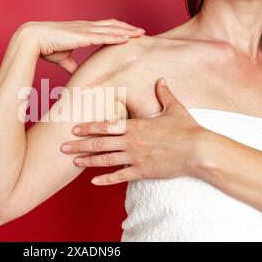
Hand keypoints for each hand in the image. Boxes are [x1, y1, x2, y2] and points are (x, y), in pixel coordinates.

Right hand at [17, 20, 144, 73]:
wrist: (34, 39)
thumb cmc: (46, 46)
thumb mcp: (63, 59)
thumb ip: (72, 66)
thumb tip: (78, 76)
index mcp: (82, 31)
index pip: (105, 27)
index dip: (118, 29)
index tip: (129, 34)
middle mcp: (86, 27)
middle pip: (112, 25)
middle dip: (128, 28)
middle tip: (141, 32)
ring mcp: (85, 30)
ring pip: (112, 29)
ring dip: (127, 31)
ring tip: (140, 34)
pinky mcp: (83, 36)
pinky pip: (104, 36)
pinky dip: (117, 37)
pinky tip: (127, 38)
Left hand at [60, 78, 207, 184]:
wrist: (199, 151)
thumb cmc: (187, 129)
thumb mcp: (174, 108)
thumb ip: (164, 94)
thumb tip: (161, 79)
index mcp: (136, 125)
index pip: (106, 125)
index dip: (88, 126)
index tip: (74, 128)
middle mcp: (131, 142)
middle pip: (99, 143)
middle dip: (79, 145)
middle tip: (62, 147)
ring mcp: (135, 158)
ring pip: (105, 160)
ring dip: (87, 161)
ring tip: (73, 162)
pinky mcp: (142, 172)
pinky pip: (120, 177)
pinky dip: (105, 180)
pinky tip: (92, 181)